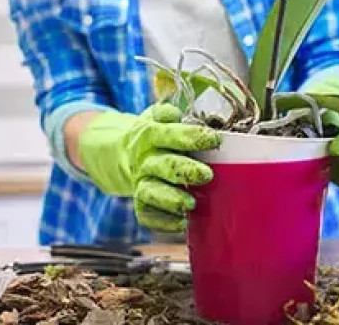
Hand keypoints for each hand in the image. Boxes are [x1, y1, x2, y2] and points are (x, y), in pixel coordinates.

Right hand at [76, 104, 221, 232]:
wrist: (123, 154)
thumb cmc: (153, 135)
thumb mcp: (156, 117)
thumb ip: (168, 115)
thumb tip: (180, 115)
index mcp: (149, 134)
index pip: (169, 134)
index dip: (192, 136)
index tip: (215, 139)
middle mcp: (144, 160)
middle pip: (163, 165)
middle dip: (185, 171)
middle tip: (206, 175)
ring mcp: (140, 182)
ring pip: (151, 193)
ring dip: (171, 199)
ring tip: (190, 204)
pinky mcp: (141, 202)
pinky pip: (147, 215)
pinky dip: (163, 222)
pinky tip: (181, 223)